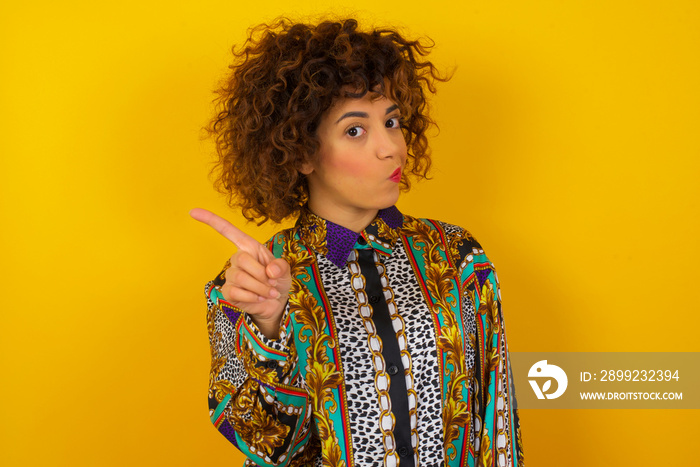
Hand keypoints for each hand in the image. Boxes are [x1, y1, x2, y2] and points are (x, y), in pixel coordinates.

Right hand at [190, 208, 291, 338]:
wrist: (276, 303)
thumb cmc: (278, 281)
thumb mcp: (285, 270)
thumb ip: (280, 266)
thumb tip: (270, 271)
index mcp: (249, 247)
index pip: (227, 231)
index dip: (211, 221)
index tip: (193, 212)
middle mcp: (237, 259)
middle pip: (241, 259)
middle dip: (261, 273)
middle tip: (273, 283)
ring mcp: (231, 276)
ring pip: (241, 278)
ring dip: (260, 288)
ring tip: (269, 293)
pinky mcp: (228, 292)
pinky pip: (237, 293)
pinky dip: (253, 297)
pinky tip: (259, 298)